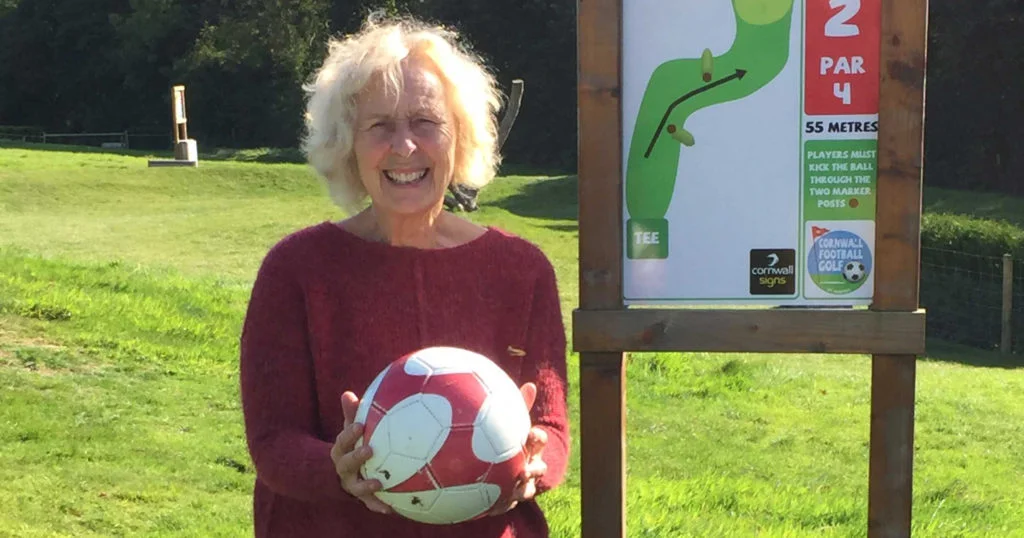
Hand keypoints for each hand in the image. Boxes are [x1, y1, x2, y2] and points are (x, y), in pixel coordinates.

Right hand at [329, 391, 392, 514]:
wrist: (347, 473)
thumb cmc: (354, 444)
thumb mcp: (352, 429)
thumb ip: (352, 414)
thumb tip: (347, 393)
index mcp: (341, 450)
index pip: (342, 440)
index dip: (349, 433)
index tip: (360, 425)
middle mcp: (343, 468)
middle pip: (345, 464)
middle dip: (356, 457)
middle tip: (370, 450)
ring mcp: (351, 484)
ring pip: (355, 487)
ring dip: (366, 486)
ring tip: (379, 483)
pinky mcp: (362, 498)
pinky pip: (369, 504)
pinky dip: (378, 506)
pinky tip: (391, 508)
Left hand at [488, 383, 547, 514]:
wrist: (507, 470)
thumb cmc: (509, 442)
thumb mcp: (512, 425)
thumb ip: (519, 407)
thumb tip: (530, 385)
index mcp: (531, 447)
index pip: (539, 440)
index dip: (537, 438)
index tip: (531, 434)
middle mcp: (531, 466)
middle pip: (539, 468)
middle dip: (534, 469)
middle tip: (523, 469)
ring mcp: (524, 485)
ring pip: (527, 491)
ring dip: (521, 491)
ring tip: (511, 492)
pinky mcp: (511, 500)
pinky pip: (507, 505)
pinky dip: (501, 506)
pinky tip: (488, 508)